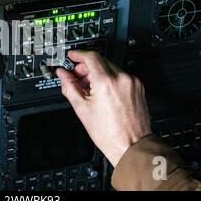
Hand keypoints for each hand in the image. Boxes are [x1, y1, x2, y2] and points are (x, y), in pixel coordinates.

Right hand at [56, 51, 151, 166]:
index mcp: (107, 82)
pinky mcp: (138, 87)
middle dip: (86, 66)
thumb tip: (62, 75)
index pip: (91, 57)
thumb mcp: (82, 109)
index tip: (72, 56)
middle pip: (100, 61)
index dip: (78, 54)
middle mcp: (122, 79)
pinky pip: (120, 76)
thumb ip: (69, 87)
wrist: (132, 146)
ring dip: (98, 72)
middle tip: (77, 76)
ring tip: (90, 88)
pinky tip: (102, 92)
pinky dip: (109, 79)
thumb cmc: (110, 134)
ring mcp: (132, 82)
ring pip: (111, 67)